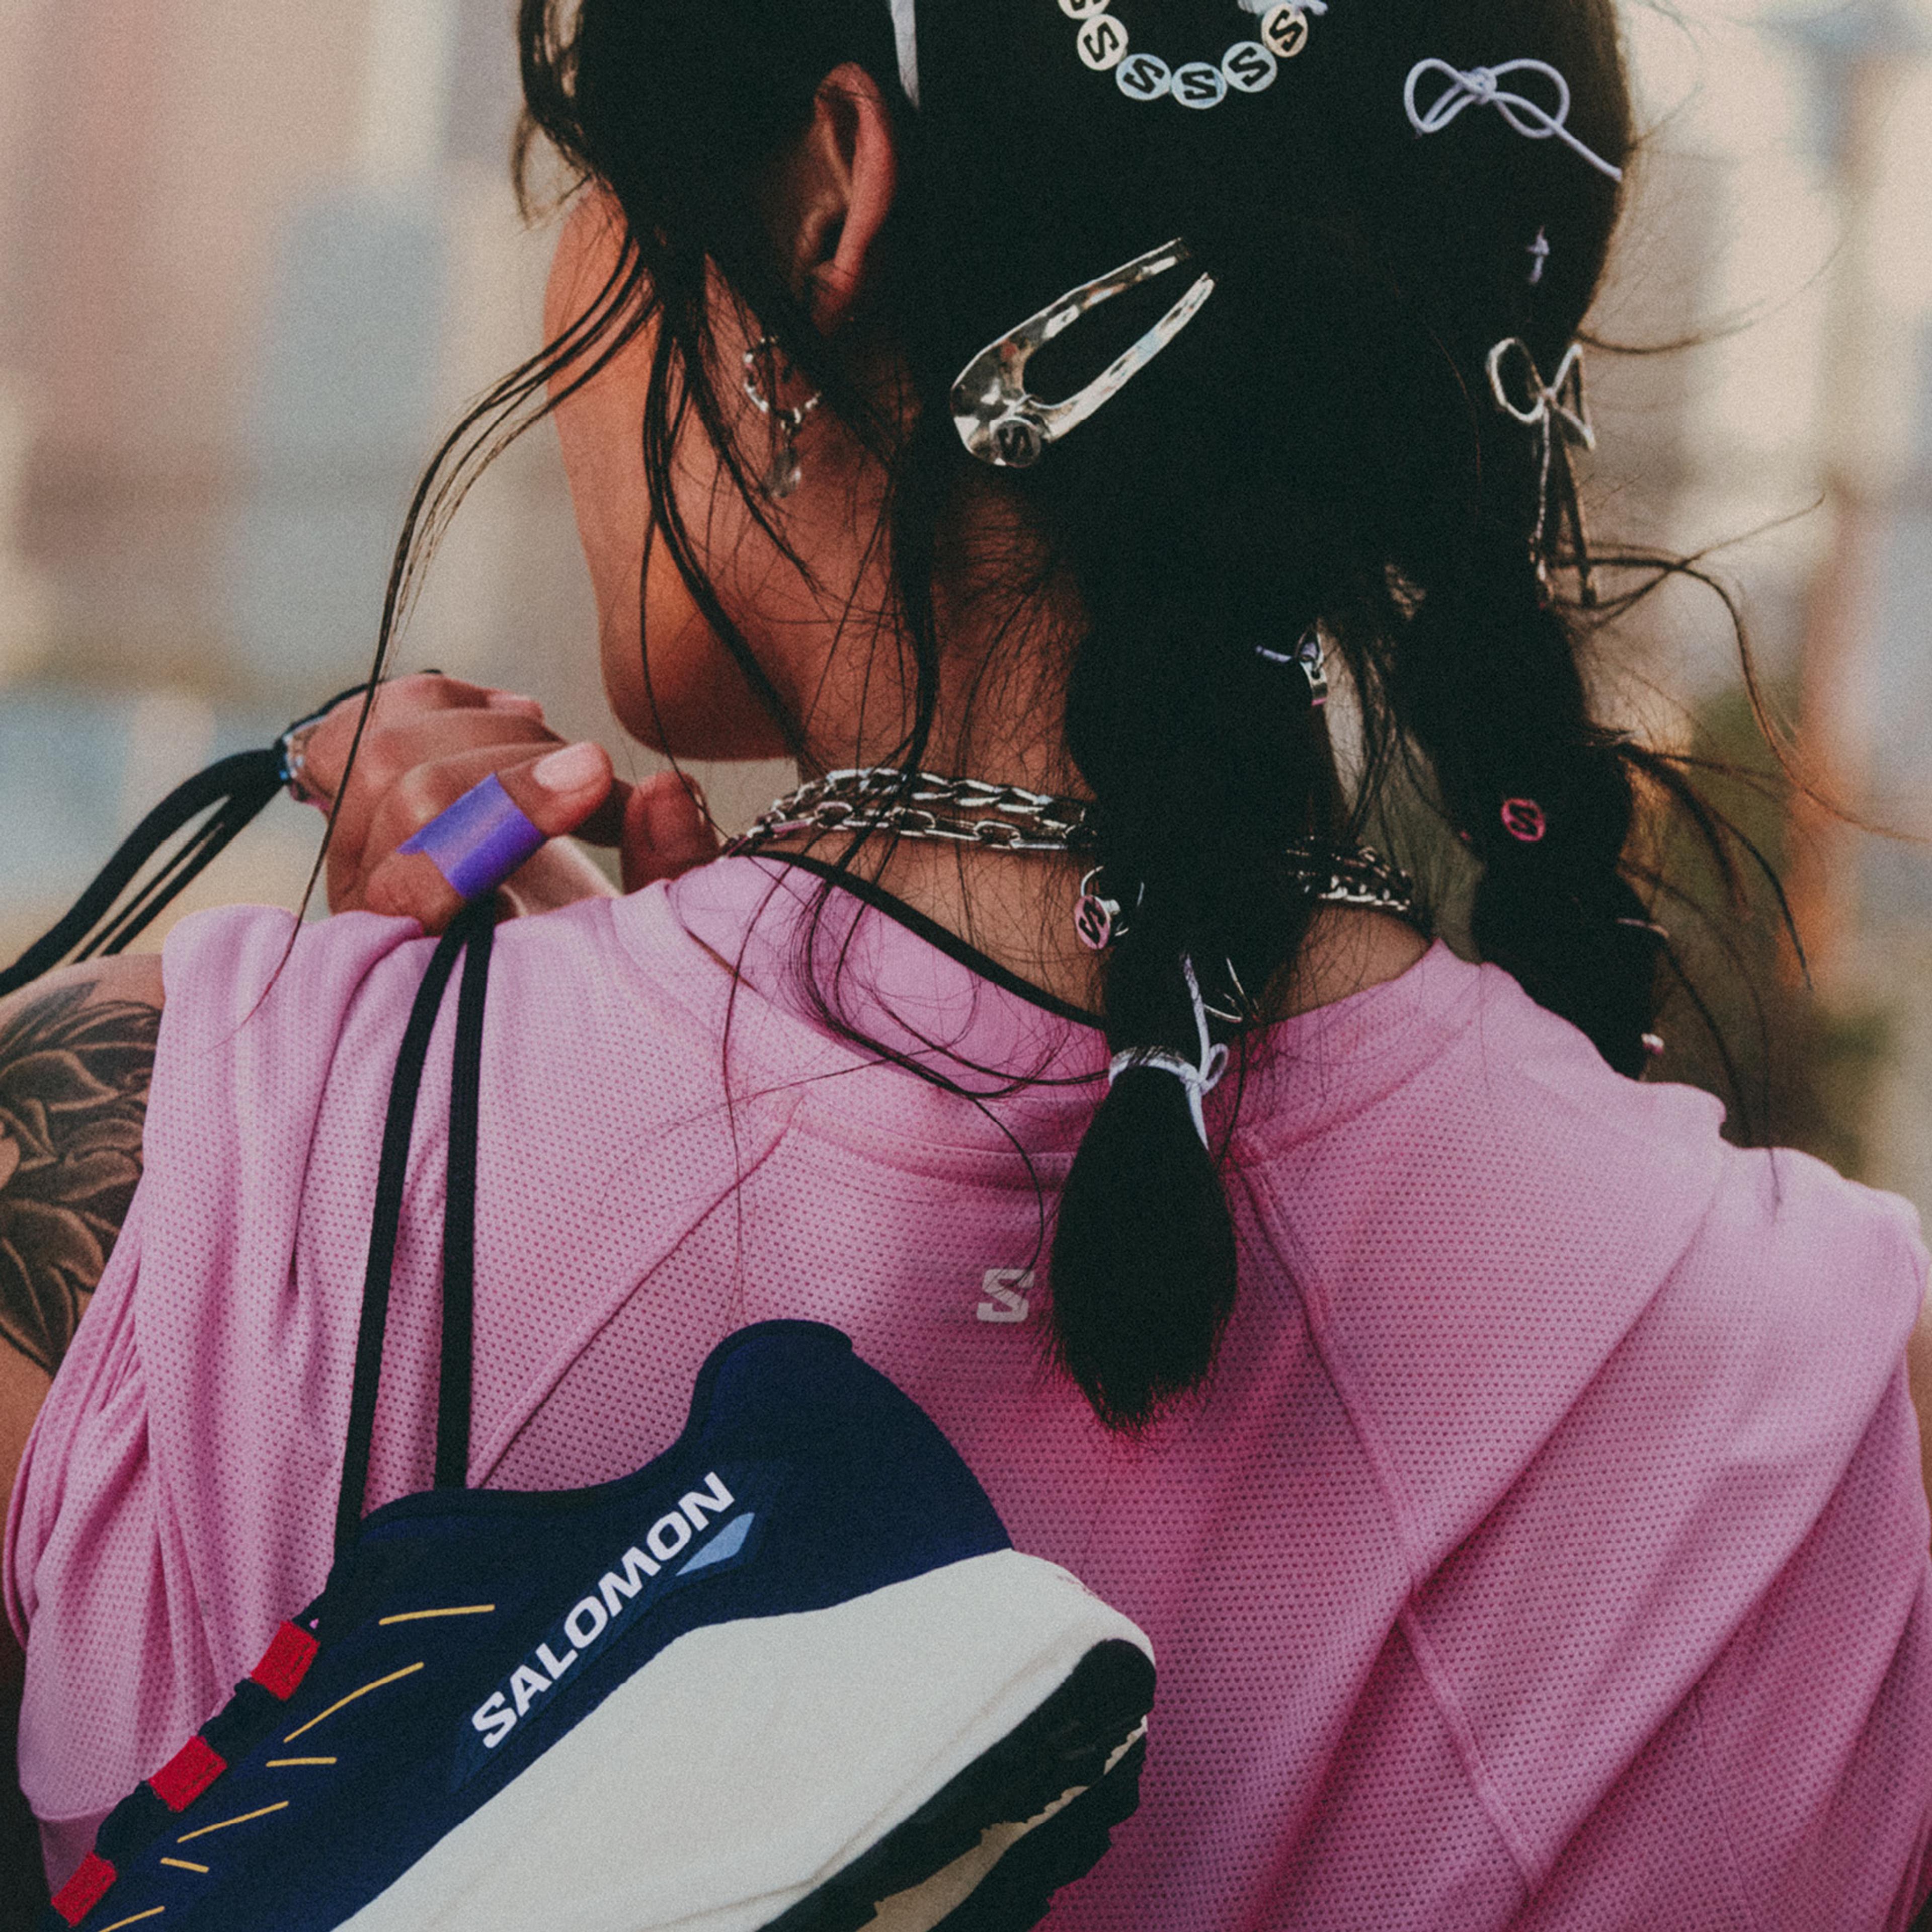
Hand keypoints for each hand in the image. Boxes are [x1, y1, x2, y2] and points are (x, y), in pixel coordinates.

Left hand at [291, 676, 717, 930]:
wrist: (553, 966)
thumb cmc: (606, 962)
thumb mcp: (655, 937)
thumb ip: (672, 876)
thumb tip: (666, 791)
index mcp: (433, 975)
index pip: (420, 880)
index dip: (509, 811)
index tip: (599, 776)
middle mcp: (372, 919)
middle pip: (401, 789)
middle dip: (518, 766)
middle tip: (598, 778)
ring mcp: (357, 856)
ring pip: (381, 743)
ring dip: (493, 731)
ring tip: (561, 759)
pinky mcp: (359, 806)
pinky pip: (370, 720)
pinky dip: (448, 700)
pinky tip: (510, 716)